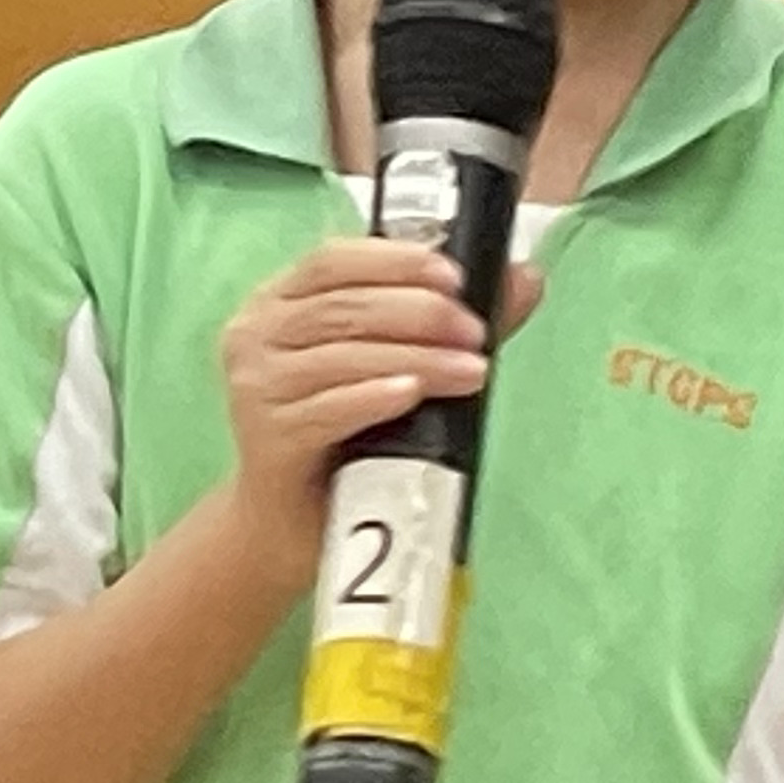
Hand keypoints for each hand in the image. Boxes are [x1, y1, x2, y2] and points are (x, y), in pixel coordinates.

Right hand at [215, 243, 542, 585]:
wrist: (295, 523)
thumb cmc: (345, 434)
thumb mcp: (397, 367)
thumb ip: (453, 321)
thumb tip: (527, 278)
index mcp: (281, 300)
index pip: (333, 260)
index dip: (394, 259)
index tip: (453, 276)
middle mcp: (257, 334)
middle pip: (343, 307)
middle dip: (419, 314)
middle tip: (475, 332)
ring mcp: (256, 386)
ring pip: (342, 356)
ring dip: (414, 358)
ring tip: (471, 370)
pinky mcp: (267, 437)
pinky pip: (326, 409)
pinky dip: (372, 397)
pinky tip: (411, 394)